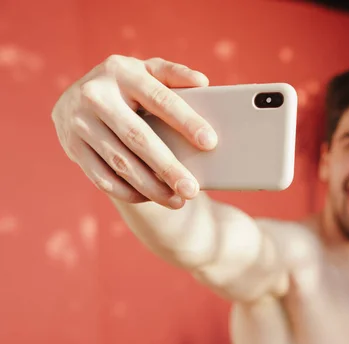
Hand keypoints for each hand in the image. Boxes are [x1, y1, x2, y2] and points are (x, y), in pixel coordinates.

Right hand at [51, 55, 217, 208]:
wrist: (80, 97)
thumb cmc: (129, 85)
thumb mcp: (148, 71)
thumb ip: (174, 74)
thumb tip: (202, 82)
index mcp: (121, 71)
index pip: (159, 98)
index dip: (186, 121)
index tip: (210, 142)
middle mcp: (95, 95)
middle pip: (138, 137)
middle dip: (168, 167)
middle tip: (193, 189)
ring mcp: (78, 122)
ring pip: (120, 162)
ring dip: (151, 187)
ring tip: (177, 200)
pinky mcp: (71, 147)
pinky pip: (102, 177)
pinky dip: (128, 192)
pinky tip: (151, 198)